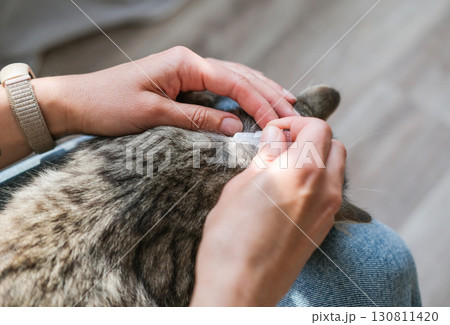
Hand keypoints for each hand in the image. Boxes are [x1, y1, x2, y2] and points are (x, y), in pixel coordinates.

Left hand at [41, 46, 297, 137]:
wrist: (77, 103)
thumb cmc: (108, 105)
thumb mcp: (153, 115)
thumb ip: (197, 120)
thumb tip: (237, 129)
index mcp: (184, 63)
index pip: (233, 82)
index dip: (258, 102)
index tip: (278, 122)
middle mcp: (189, 62)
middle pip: (239, 76)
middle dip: (268, 94)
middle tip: (293, 112)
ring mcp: (186, 71)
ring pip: (233, 79)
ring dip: (259, 92)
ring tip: (285, 104)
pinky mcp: (181, 84)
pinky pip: (218, 89)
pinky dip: (239, 98)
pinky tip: (253, 104)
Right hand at [190, 116, 345, 305]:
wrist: (241, 288)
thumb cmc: (231, 238)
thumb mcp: (240, 187)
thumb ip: (265, 157)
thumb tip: (275, 137)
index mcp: (302, 170)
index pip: (318, 127)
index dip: (295, 123)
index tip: (274, 131)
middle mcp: (324, 189)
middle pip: (334, 145)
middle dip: (310, 137)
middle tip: (281, 146)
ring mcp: (328, 211)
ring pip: (336, 168)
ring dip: (316, 158)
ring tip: (284, 168)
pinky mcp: (324, 229)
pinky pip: (331, 192)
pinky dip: (317, 180)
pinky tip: (289, 191)